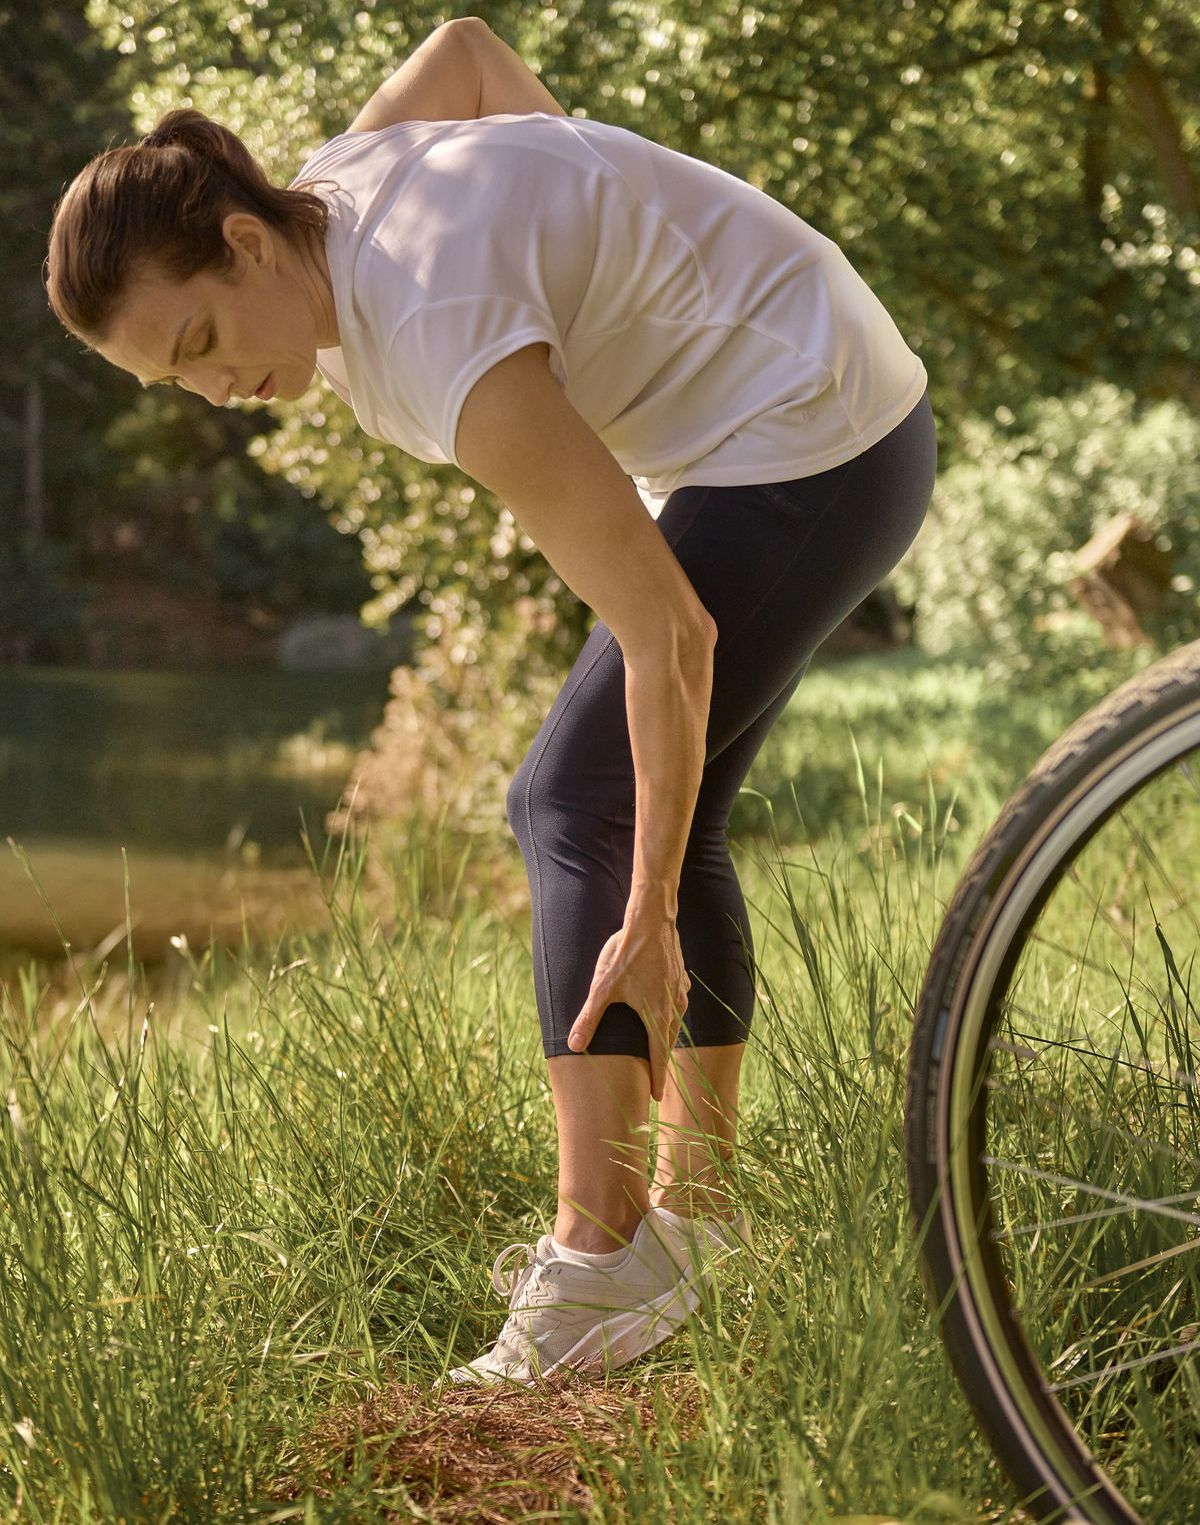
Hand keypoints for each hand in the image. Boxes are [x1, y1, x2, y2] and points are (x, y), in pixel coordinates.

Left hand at [568, 909, 689, 1101]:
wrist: (652, 921)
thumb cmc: (626, 954)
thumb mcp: (602, 988)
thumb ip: (589, 1018)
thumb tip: (573, 1046)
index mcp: (657, 1016)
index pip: (658, 1057)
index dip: (656, 1078)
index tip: (654, 1097)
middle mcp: (674, 1008)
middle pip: (668, 1042)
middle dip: (661, 1061)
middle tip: (655, 1079)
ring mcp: (681, 993)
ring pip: (674, 1023)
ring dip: (665, 1036)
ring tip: (657, 1048)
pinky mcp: (681, 980)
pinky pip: (677, 1004)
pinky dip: (669, 1014)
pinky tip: (661, 1010)